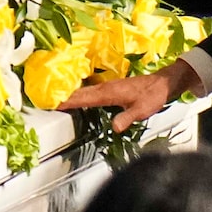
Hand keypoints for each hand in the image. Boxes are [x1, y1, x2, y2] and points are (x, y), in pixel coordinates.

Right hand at [58, 59, 201, 132]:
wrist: (163, 84)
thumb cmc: (153, 95)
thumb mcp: (141, 110)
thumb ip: (127, 118)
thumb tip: (114, 127)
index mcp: (110, 93)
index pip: (84, 98)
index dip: (69, 101)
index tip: (54, 104)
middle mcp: (106, 88)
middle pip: (81, 93)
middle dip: (64, 98)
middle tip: (48, 103)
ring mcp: (108, 87)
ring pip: (85, 91)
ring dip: (71, 96)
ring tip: (58, 103)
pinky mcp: (112, 89)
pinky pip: (92, 92)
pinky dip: (82, 96)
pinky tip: (79, 100)